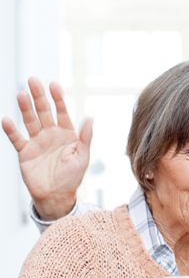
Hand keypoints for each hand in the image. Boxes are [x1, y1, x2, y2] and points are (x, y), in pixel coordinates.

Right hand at [2, 77, 91, 219]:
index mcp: (67, 134)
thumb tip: (91, 119)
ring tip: (21, 95)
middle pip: (44, 112)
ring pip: (30, 121)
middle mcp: (51, 134)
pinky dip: (11, 130)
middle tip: (33, 81)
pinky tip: (7, 120)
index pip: (62, 112)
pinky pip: (17, 139)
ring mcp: (37, 142)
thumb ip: (85, 139)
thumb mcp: (82, 158)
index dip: (58, 99)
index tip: (54, 85)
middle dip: (39, 97)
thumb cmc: (72, 178)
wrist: (56, 196)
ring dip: (25, 108)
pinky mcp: (25, 152)